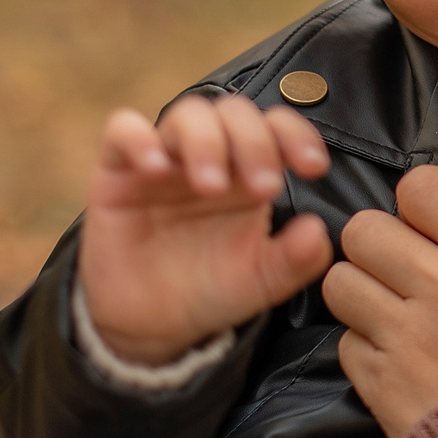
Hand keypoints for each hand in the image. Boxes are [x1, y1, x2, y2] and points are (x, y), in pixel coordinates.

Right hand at [75, 95, 334, 367]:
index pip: (277, 128)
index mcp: (251, 172)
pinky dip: (139, 139)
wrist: (151, 324)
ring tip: (211, 186)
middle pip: (235, 113)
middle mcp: (211, 155)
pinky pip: (122, 131)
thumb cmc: (211, 290)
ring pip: (187, 114)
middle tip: (263, 187)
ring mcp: (166, 159)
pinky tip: (155, 168)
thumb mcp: (262, 281)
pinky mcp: (118, 171)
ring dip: (206, 141)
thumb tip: (318, 230)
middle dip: (255, 142)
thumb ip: (296, 259)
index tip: (313, 167)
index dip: (297, 136)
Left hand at [322, 165, 437, 437]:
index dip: (421, 204)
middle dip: (382, 244)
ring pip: (340, 281)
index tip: (434, 230)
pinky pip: (344, 342)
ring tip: (394, 314)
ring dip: (363, 292)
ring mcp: (409, 339)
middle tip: (405, 272)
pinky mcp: (382, 386)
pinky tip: (401, 362)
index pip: (421, 187)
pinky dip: (365, 348)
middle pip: (365, 228)